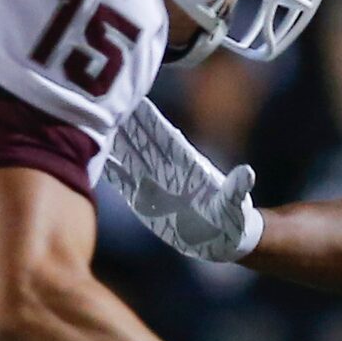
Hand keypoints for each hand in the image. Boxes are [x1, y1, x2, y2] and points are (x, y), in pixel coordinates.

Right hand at [108, 102, 261, 262]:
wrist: (223, 240)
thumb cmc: (233, 222)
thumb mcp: (235, 207)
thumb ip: (236, 190)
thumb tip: (247, 174)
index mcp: (188, 168)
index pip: (165, 140)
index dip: (152, 121)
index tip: (137, 101)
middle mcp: (169, 172)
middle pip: (143, 142)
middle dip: (125, 123)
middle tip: (104, 100)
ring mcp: (156, 185)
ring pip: (130, 158)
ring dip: (114, 142)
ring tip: (94, 122)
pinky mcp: (146, 202)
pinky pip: (125, 183)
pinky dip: (112, 171)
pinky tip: (95, 158)